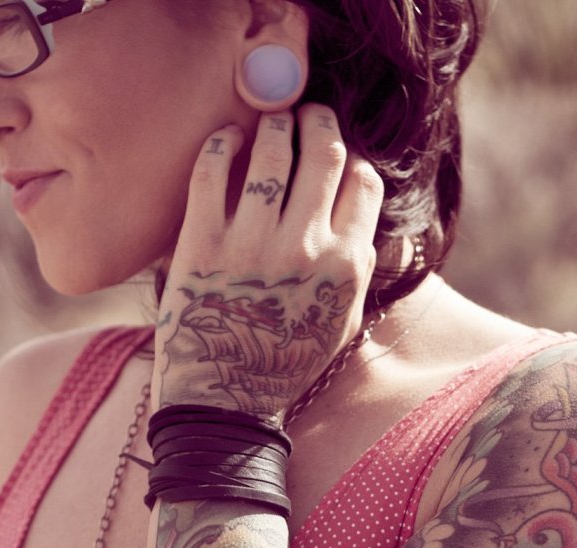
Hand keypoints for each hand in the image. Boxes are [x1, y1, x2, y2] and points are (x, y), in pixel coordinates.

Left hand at [152, 104, 383, 418]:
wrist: (224, 402)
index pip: (363, 182)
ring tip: (270, 122)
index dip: (353, 159)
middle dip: (319, 122)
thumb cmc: (285, 365)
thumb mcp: (340, 325)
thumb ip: (358, 273)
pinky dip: (221, 144)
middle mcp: (304, 248)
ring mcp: (252, 243)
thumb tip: (375, 231)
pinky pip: (212, 170)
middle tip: (306, 116)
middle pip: (324, 152)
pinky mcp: (202, 242)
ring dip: (274, 124)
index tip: (338, 156)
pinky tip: (226, 141)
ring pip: (272, 150)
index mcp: (344, 266)